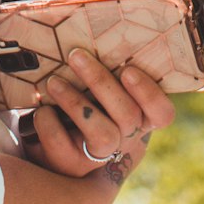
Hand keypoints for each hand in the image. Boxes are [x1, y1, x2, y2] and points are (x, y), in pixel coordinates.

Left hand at [18, 48, 175, 184]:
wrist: (49, 140)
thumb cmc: (79, 102)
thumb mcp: (96, 90)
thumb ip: (106, 74)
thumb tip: (95, 36)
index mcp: (138, 118)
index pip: (162, 114)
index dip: (150, 94)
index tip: (128, 70)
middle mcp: (125, 140)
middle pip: (127, 116)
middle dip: (101, 82)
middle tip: (76, 55)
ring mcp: (99, 157)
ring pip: (103, 135)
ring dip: (76, 103)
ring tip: (53, 82)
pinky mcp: (71, 166)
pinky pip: (63, 145)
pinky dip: (49, 122)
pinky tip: (41, 110)